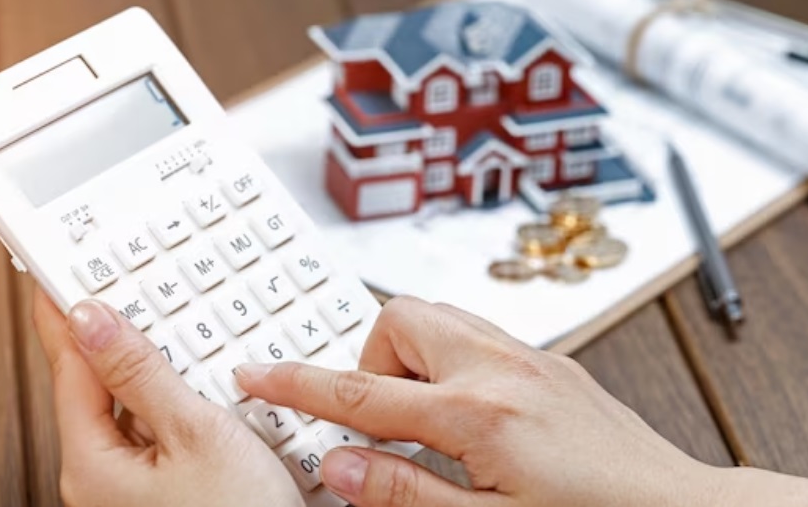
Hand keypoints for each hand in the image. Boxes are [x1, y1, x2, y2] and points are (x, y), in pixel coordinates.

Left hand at [33, 289, 302, 506]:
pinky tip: (208, 388)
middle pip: (100, 387)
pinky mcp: (168, 488)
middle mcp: (103, 479)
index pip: (69, 367)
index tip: (66, 275)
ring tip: (181, 336)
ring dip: (160, 371)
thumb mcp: (196, 433)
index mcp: (93, 463)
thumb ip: (141, 374)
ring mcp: (135, 486)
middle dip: (120, 339)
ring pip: (137, 408)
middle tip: (131, 292)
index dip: (68, 315)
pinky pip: (162, 431)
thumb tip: (94, 322)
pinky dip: (182, 402)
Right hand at [236, 296, 717, 506]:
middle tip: (381, 423)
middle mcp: (503, 368)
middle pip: (399, 321)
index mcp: (479, 414)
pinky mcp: (550, 362)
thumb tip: (341, 469)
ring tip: (422, 421)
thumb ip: (407, 494)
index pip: (361, 392)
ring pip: (438, 318)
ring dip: (410, 360)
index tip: (258, 374)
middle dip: (369, 363)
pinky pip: (475, 333)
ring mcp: (529, 358)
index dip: (297, 384)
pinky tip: (465, 411)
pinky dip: (449, 360)